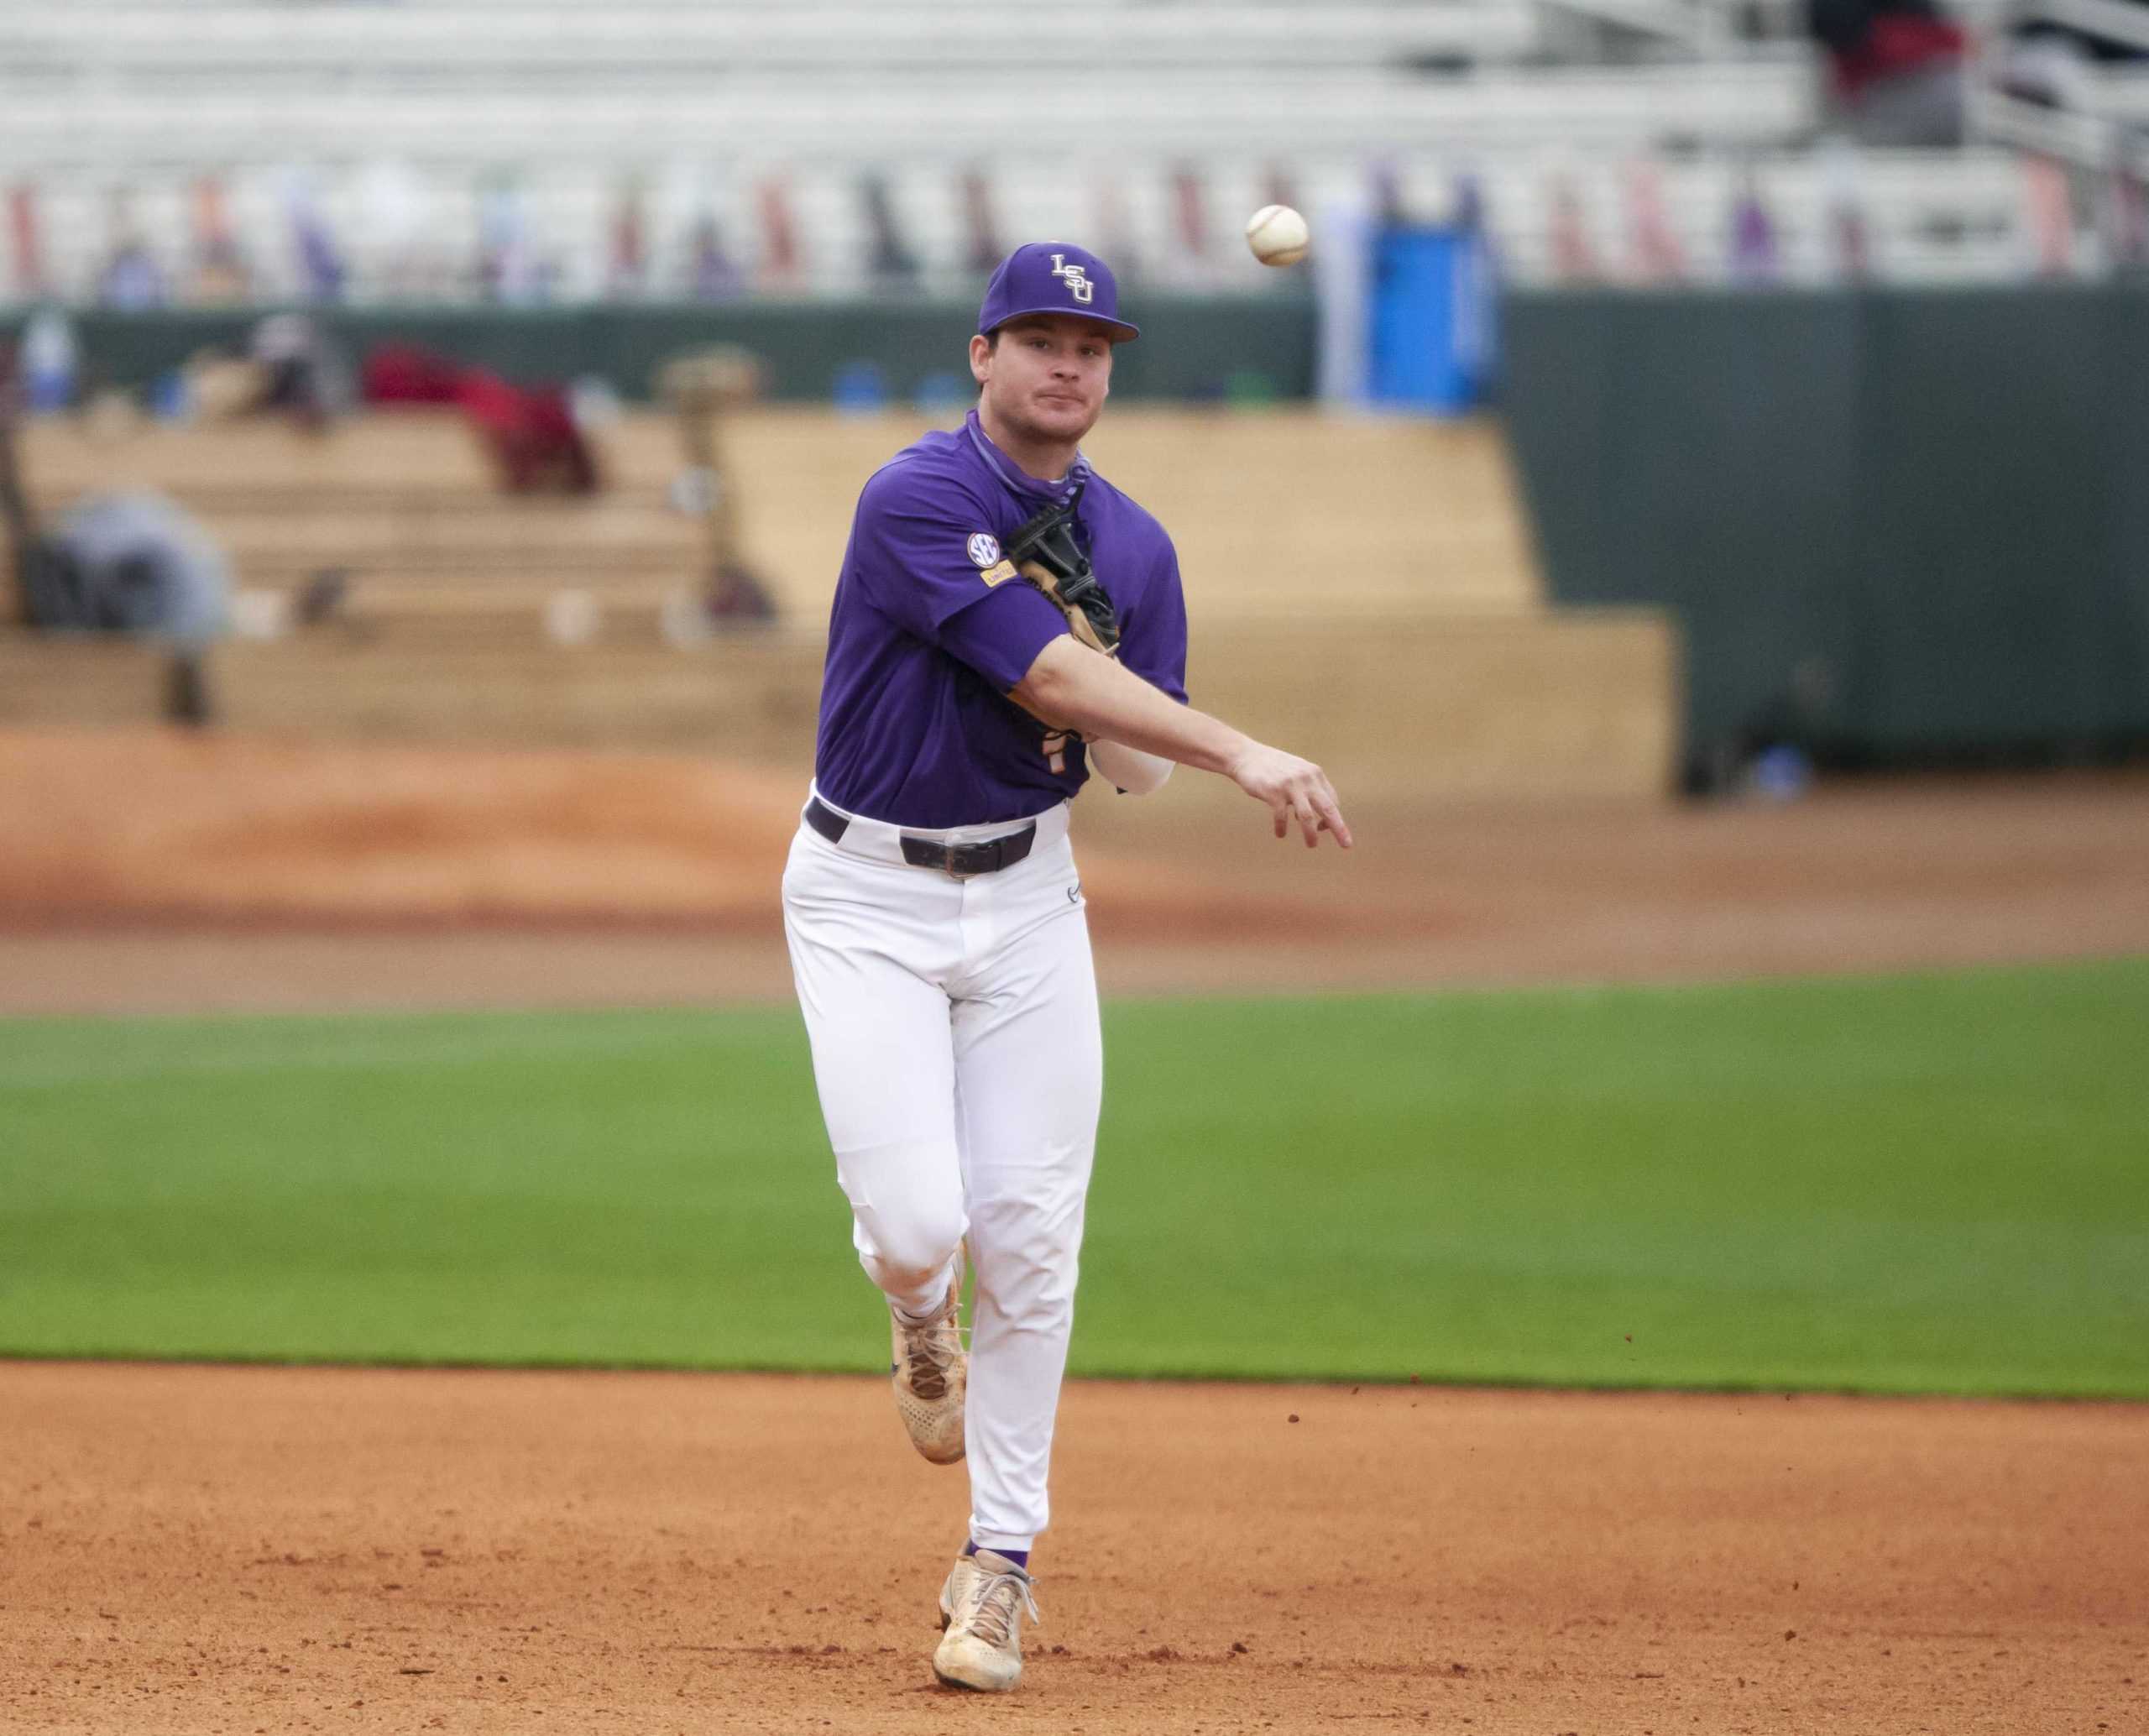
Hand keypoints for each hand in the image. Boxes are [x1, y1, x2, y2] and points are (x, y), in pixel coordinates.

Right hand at [1226, 743, 1352, 849]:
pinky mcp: (1273, 792)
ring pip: (1307, 816)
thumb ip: (1308, 790)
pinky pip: (1282, 817)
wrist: (1245, 756)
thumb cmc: (1272, 768)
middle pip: (1328, 808)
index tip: (1325, 829)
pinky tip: (1280, 834)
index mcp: (1315, 774)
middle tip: (1347, 845)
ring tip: (1311, 845)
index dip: (1332, 818)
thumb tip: (1315, 820)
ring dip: (1311, 834)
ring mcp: (1290, 785)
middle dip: (1339, 828)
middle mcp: (1306, 778)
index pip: (1332, 801)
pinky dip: (1282, 828)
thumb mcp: (1296, 772)